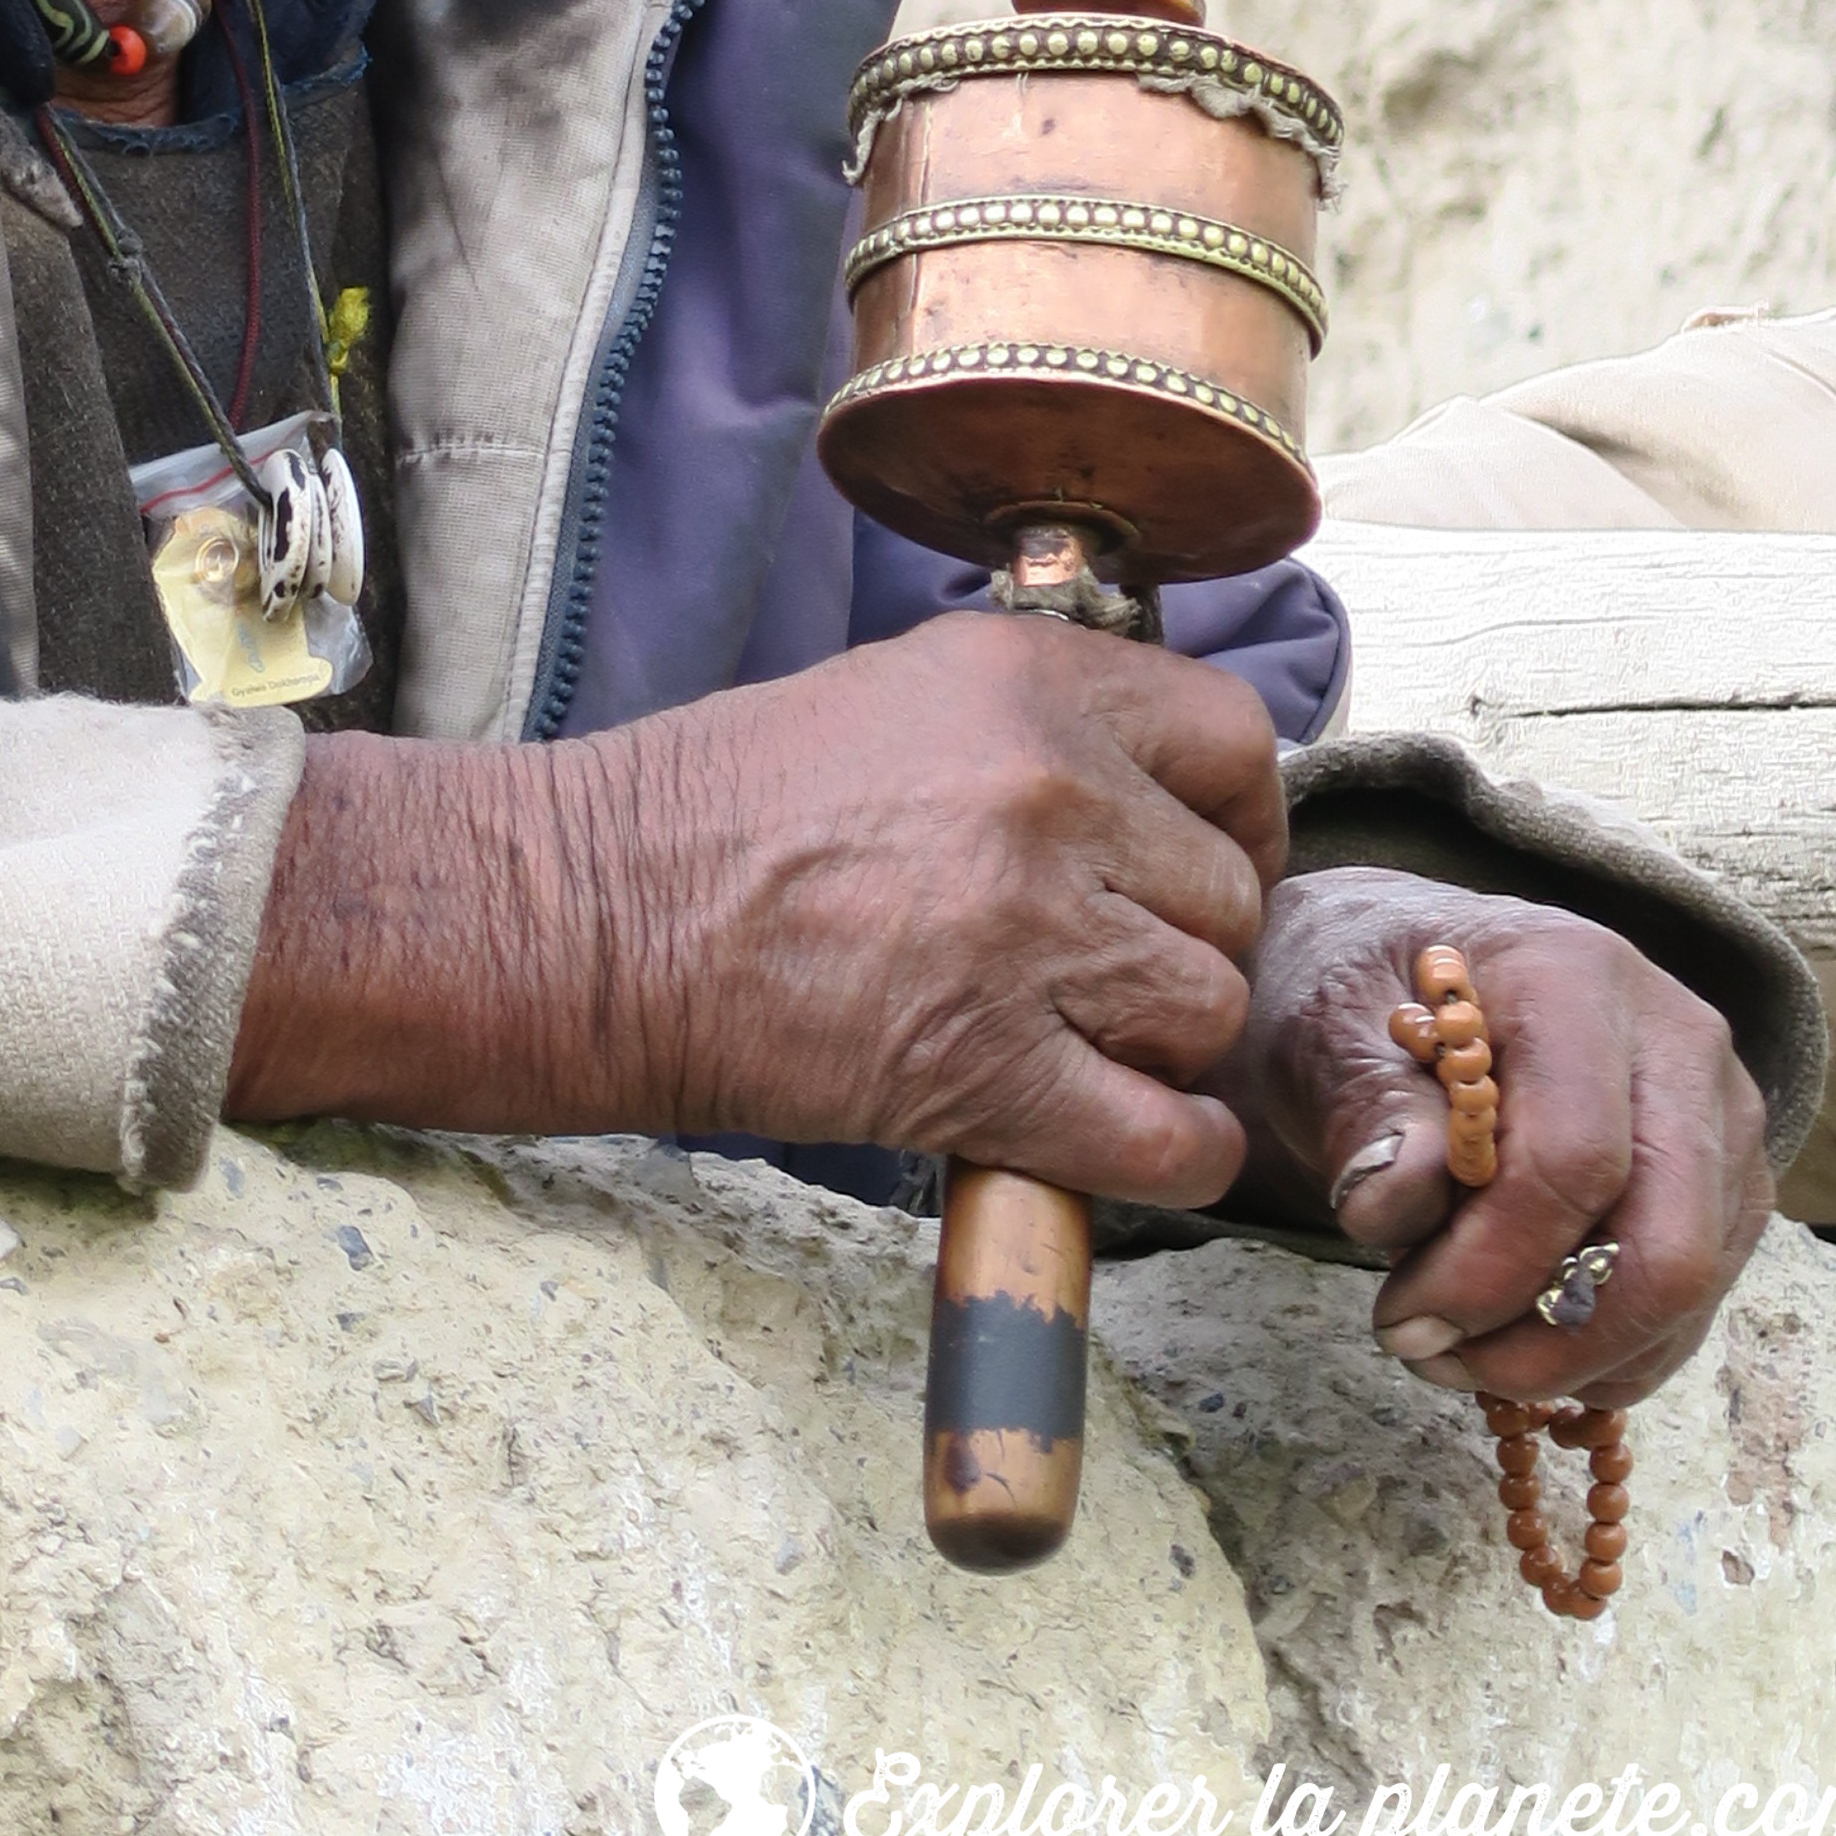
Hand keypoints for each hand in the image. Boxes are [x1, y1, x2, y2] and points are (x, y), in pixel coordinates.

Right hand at [231, 608, 1285, 1199]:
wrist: (598, 914)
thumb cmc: (719, 810)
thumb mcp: (895, 696)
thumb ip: (1039, 731)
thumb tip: (1159, 800)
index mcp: (1025, 680)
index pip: (1234, 738)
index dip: (1237, 816)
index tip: (1200, 859)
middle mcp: (1048, 791)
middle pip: (1230, 894)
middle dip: (1181, 942)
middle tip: (1102, 970)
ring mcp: (1028, 933)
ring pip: (1208, 1012)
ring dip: (1160, 1043)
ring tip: (1072, 1039)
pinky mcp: (994, 1071)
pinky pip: (1172, 1139)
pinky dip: (1170, 1155)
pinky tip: (1121, 1136)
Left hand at [1203, 868, 1772, 1409]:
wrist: (1401, 974)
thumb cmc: (1362, 993)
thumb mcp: (1324, 1024)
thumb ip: (1364, 1107)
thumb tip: (1396, 1203)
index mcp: (1576, 976)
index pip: (1574, 1156)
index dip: (1494, 1266)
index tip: (1400, 1320)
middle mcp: (1678, 1041)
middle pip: (1666, 1242)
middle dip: (1550, 1337)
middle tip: (1433, 1357)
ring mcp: (1720, 1117)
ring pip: (1688, 1289)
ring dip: (1573, 1355)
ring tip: (1452, 1349)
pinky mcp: (1727, 1184)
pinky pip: (1692, 1304)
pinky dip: (1605, 1351)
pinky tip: (1511, 1338)